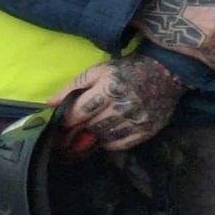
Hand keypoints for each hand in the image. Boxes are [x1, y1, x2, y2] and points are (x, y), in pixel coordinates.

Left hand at [55, 55, 183, 150]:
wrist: (164, 74)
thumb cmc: (125, 71)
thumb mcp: (98, 71)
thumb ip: (73, 86)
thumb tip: (50, 103)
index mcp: (109, 88)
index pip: (80, 111)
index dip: (67, 119)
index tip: (60, 122)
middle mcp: (124, 106)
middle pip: (91, 126)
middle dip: (79, 128)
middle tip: (72, 129)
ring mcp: (137, 120)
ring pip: (104, 136)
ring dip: (93, 135)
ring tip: (90, 129)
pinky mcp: (147, 131)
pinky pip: (120, 144)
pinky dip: (109, 142)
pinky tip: (105, 134)